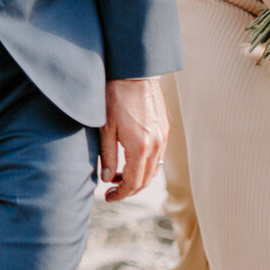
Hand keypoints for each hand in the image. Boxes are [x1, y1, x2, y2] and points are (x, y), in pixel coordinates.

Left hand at [99, 77, 166, 200]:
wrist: (133, 72)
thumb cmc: (114, 97)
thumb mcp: (104, 128)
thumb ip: (107, 157)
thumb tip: (107, 179)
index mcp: (140, 147)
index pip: (133, 183)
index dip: (120, 194)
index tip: (108, 197)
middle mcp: (156, 145)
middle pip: (146, 180)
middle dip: (129, 189)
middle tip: (112, 190)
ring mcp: (163, 136)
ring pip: (154, 169)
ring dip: (138, 177)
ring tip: (119, 175)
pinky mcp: (165, 128)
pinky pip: (158, 155)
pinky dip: (146, 164)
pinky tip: (131, 159)